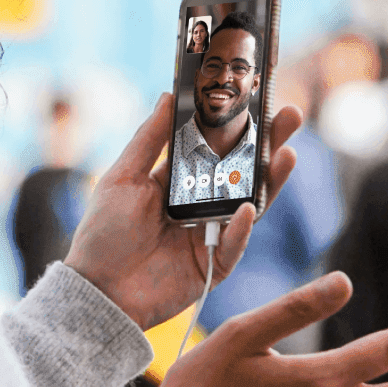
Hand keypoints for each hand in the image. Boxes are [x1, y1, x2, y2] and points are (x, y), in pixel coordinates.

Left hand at [64, 93, 302, 329]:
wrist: (99, 290)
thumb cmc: (104, 233)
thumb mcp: (123, 177)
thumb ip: (149, 139)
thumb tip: (167, 96)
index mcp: (177, 182)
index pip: (214, 148)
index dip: (235, 126)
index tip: (255, 98)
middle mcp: (198, 205)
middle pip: (240, 171)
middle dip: (267, 144)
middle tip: (289, 115)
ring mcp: (209, 234)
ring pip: (248, 203)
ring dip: (269, 179)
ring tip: (287, 151)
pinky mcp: (214, 265)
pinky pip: (233, 243)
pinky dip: (240, 227)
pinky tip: (246, 206)